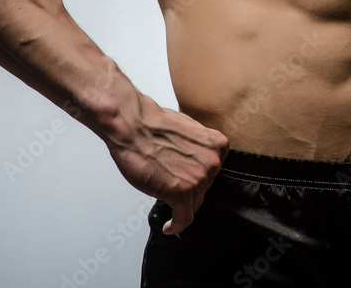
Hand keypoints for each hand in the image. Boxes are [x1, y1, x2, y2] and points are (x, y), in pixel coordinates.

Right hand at [105, 98, 228, 234]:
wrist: (133, 125)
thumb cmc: (153, 124)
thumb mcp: (189, 129)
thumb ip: (198, 146)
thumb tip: (193, 158)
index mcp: (217, 145)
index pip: (213, 172)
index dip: (198, 177)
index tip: (191, 183)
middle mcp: (212, 162)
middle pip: (204, 188)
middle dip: (188, 188)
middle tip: (171, 185)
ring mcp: (198, 178)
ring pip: (193, 204)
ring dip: (181, 206)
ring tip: (166, 201)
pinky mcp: (182, 193)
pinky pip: (183, 218)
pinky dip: (176, 225)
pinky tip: (170, 226)